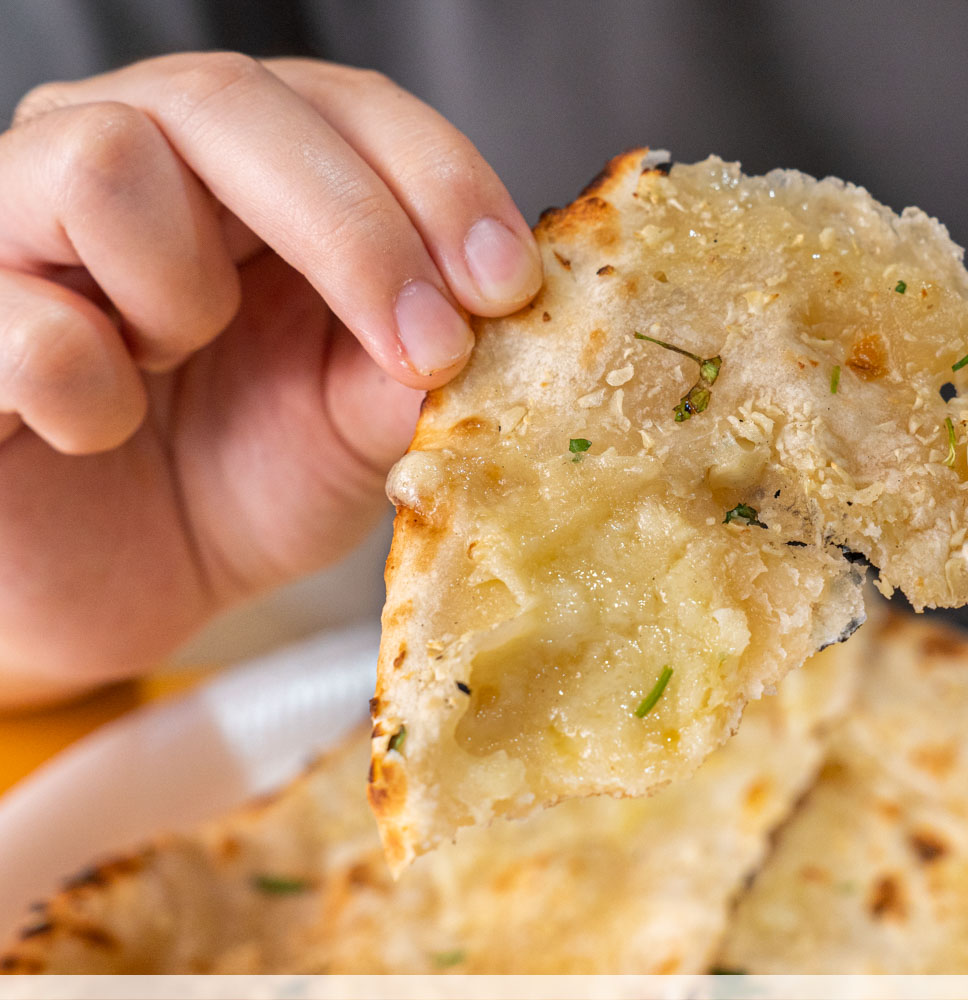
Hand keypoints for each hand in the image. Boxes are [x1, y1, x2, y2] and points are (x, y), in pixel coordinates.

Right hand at [0, 54, 541, 706]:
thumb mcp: (358, 423)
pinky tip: (107, 426)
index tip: (507, 285)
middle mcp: (125, 149)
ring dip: (187, 290)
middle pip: (229, 98)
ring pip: (109, 159)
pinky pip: (24, 316)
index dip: (436, 178)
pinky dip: (94, 388)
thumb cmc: (242, 476)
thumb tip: (497, 321)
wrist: (123, 582)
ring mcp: (15, 216)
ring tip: (182, 361)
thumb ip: (415, 361)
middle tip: (425, 344)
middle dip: (356, 230)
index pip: (345, 102)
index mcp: (245, 162)